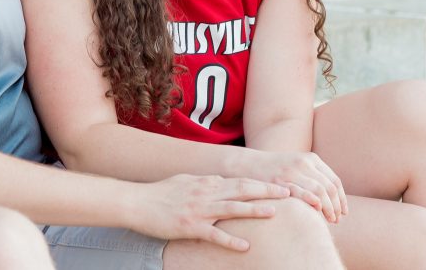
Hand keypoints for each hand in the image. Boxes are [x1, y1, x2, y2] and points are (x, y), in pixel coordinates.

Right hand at [127, 174, 290, 250]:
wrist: (137, 202)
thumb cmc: (160, 192)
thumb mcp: (185, 180)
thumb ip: (206, 181)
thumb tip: (222, 180)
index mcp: (206, 182)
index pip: (240, 180)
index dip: (262, 182)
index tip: (279, 183)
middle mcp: (206, 193)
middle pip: (242, 190)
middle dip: (266, 190)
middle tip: (289, 192)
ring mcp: (199, 210)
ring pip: (232, 208)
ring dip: (254, 210)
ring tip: (274, 212)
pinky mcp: (190, 226)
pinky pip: (214, 234)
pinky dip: (231, 240)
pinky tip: (245, 246)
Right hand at [245, 151, 347, 222]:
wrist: (248, 163)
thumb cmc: (276, 168)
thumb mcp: (298, 165)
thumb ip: (314, 176)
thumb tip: (334, 199)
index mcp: (311, 159)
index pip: (334, 181)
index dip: (342, 198)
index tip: (344, 212)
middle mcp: (303, 163)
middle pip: (329, 187)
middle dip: (336, 206)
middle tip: (338, 219)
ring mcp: (291, 171)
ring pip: (319, 191)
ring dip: (328, 208)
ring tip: (330, 220)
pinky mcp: (279, 180)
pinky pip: (300, 192)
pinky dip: (311, 201)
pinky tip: (317, 210)